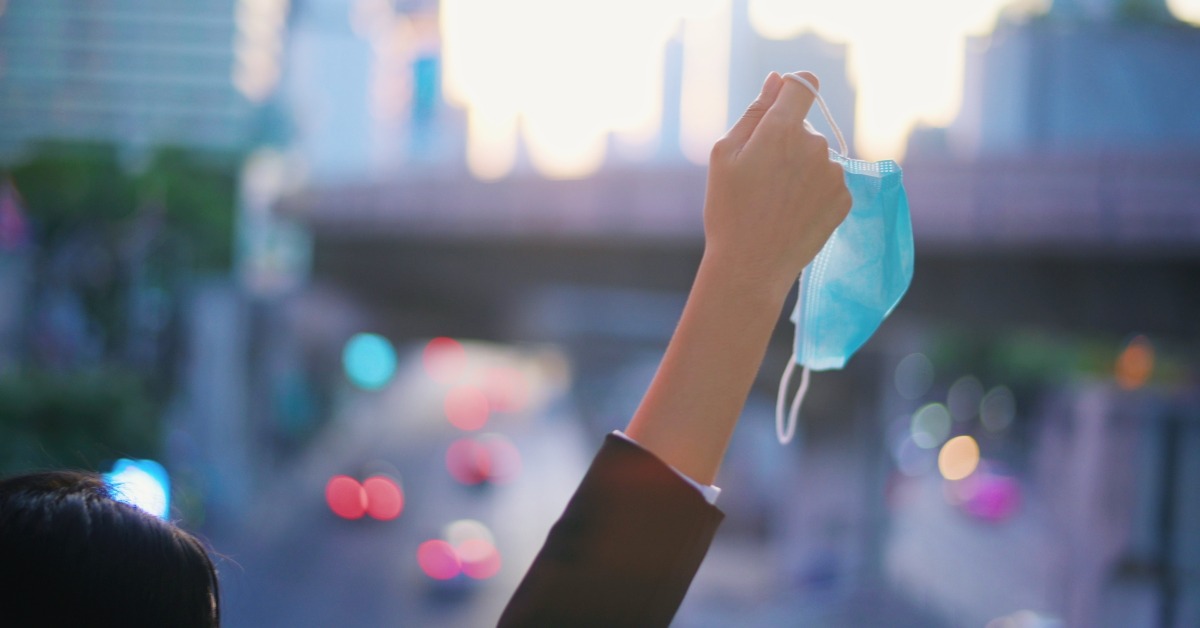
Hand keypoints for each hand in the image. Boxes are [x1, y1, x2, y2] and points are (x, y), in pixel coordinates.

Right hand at [701, 71, 851, 298]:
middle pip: (805, 128)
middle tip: (760, 180)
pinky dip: (813, 192)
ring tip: (775, 202)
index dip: (791, 91)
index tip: (780, 107)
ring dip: (801, 170)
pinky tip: (792, 214)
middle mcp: (816, 146)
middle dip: (786, 143)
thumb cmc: (729, 210)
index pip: (802, 85)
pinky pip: (829, 183)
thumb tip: (776, 81)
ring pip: (817, 157)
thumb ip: (755, 112)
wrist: (751, 266)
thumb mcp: (724, 155)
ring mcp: (834, 174)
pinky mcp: (844, 199)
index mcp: (783, 130)